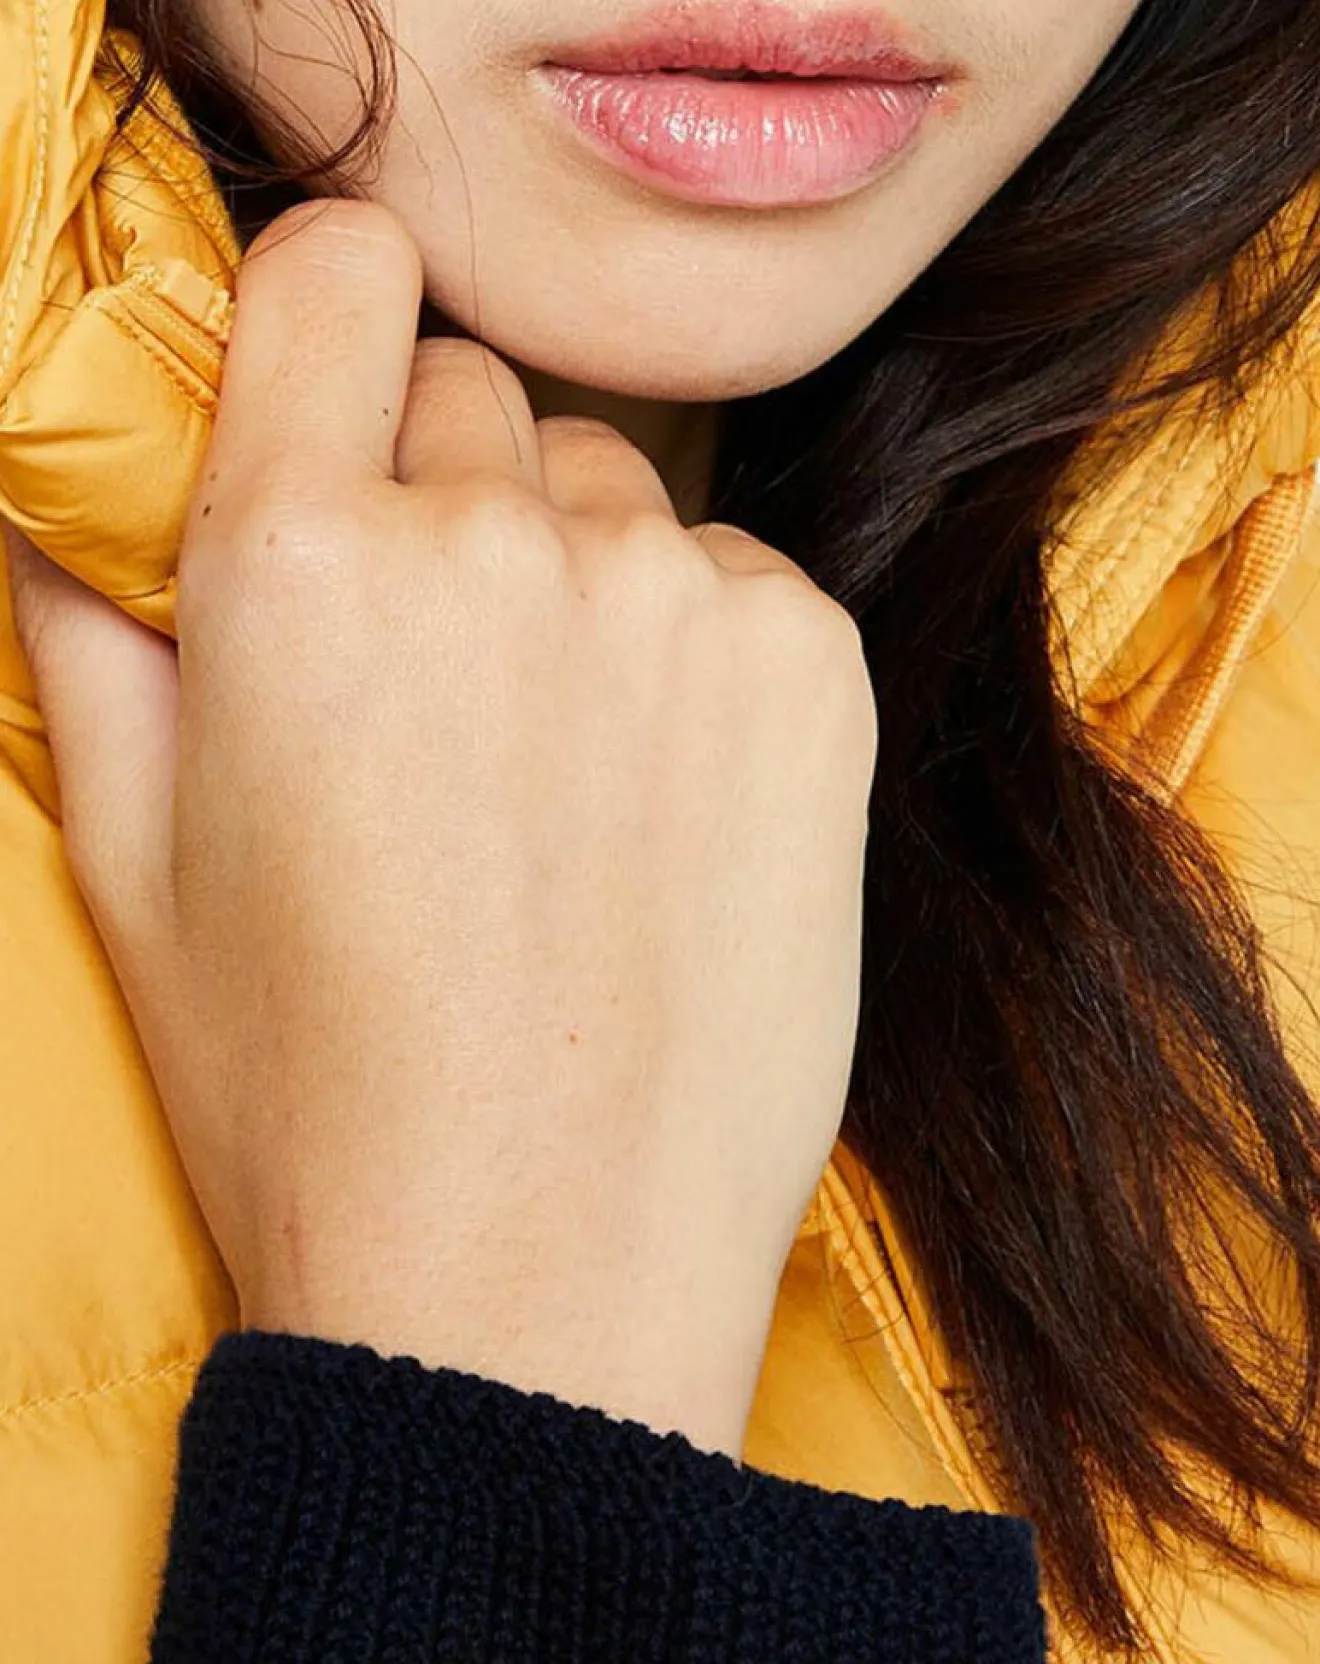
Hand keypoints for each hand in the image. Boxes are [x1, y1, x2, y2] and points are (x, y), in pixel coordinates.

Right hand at [5, 200, 876, 1460]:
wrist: (535, 1278)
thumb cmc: (313, 1090)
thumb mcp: (130, 861)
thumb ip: (91, 622)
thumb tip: (59, 476)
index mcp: (299, 563)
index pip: (340, 273)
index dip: (332, 324)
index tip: (341, 405)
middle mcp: (496, 544)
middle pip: (476, 399)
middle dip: (442, 502)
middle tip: (437, 690)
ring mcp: (675, 601)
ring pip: (612, 496)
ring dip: (575, 583)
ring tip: (558, 776)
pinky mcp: (811, 671)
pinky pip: (736, 582)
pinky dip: (698, 653)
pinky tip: (664, 806)